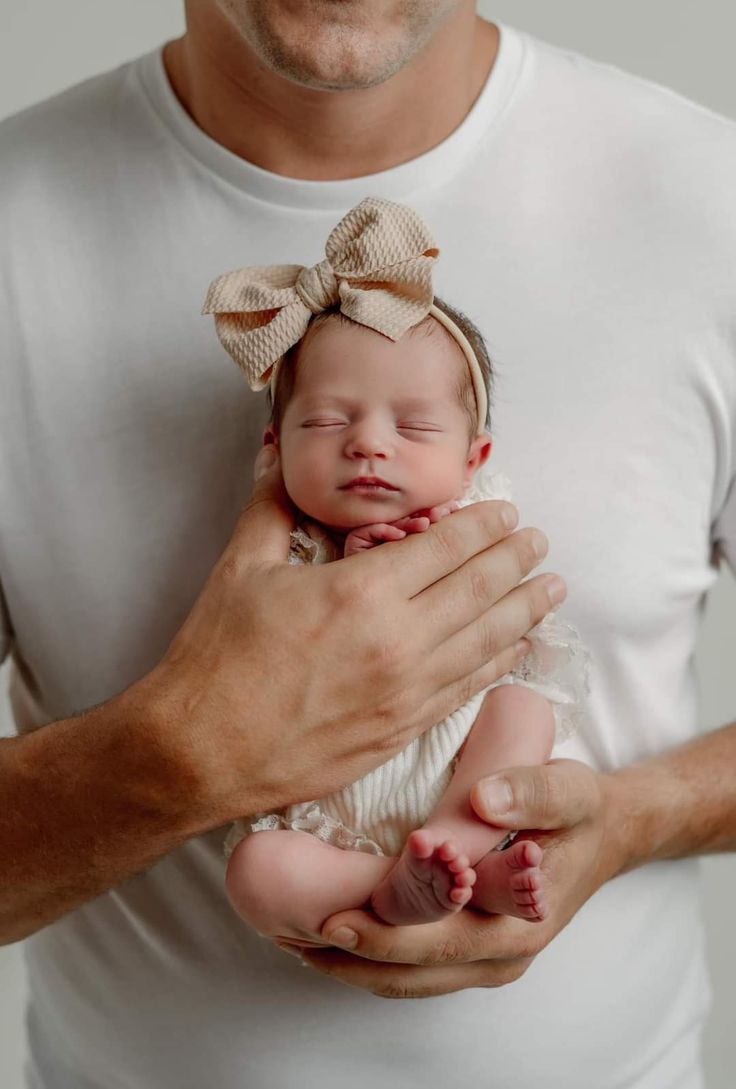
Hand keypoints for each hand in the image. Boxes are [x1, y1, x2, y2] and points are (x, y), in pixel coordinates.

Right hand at [132, 446, 563, 826]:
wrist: (202, 752)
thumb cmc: (217, 660)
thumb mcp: (240, 569)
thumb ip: (273, 507)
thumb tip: (277, 457)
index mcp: (362, 591)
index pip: (445, 547)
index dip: (483, 527)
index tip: (507, 514)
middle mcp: (398, 640)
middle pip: (478, 590)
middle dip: (516, 561)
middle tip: (541, 543)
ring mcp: (406, 691)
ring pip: (486, 641)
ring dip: (524, 611)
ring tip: (551, 590)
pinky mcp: (402, 730)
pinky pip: (467, 689)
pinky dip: (498, 663)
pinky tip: (516, 648)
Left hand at [286, 761, 628, 997]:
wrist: (608, 833)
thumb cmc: (582, 811)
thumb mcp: (570, 790)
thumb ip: (533, 793)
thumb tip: (484, 798)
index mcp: (518, 925)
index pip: (436, 942)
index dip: (382, 936)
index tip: (330, 919)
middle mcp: (498, 955)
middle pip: (409, 973)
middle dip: (347, 959)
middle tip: (287, 934)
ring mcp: (486, 958)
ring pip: (406, 979)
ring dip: (351, 964)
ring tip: (293, 939)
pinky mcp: (474, 949)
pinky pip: (415, 967)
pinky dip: (372, 957)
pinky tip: (335, 934)